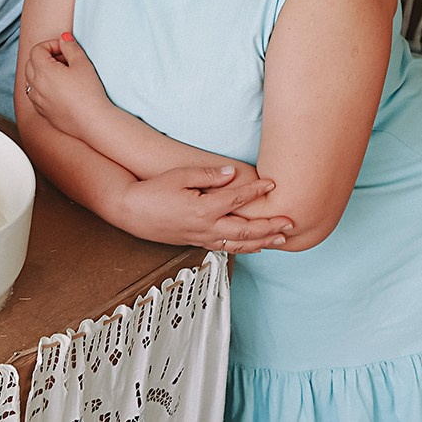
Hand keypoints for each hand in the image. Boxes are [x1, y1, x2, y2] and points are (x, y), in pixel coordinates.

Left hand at [24, 32, 110, 139]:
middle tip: (65, 60)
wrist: (93, 121)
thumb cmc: (89, 92)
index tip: (65, 49)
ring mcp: (36, 100)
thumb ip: (70, 47)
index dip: (51, 45)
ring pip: (30, 79)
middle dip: (45, 57)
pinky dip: (42, 87)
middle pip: (31, 63)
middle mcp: (35, 85)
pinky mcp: (42, 112)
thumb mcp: (82, 63)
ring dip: (42, 72)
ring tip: (62, 75)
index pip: (37, 49)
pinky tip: (60, 90)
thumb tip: (63, 38)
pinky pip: (34, 94)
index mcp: (42, 71)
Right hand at [118, 165, 292, 252]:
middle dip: (270, 226)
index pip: (237, 200)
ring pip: (239, 244)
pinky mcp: (197, 241)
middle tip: (290, 222)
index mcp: (203, 208)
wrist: (131, 211)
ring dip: (263, 241)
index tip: (272, 184)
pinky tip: (255, 246)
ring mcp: (202, 237)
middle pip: (246, 230)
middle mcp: (206, 227)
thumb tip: (231, 173)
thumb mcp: (179, 175)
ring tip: (281, 238)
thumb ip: (207, 175)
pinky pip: (226, 249)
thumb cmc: (152, 191)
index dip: (256, 192)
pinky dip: (244, 248)